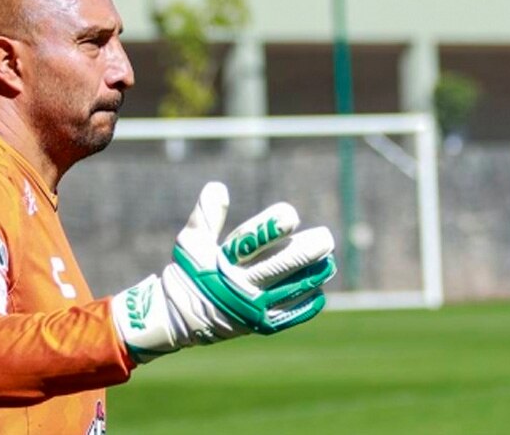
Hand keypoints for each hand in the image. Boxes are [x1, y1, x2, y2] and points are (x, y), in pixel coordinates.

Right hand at [111, 182, 336, 362]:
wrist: (180, 320)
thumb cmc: (191, 272)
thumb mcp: (191, 242)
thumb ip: (207, 215)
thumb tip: (218, 186)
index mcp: (223, 262)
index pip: (250, 242)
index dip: (271, 228)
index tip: (291, 215)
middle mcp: (239, 285)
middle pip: (278, 266)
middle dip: (305, 252)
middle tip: (326, 238)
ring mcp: (252, 308)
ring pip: (290, 289)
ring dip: (312, 275)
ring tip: (329, 261)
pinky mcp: (261, 324)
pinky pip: (290, 314)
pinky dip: (306, 302)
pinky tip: (318, 288)